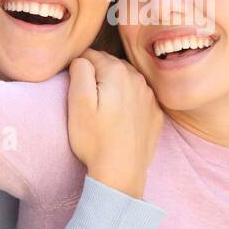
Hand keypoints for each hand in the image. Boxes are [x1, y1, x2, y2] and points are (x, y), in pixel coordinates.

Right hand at [67, 49, 162, 198]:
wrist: (121, 173)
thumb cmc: (95, 140)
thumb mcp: (78, 103)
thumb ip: (80, 71)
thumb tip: (82, 58)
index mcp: (118, 73)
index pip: (91, 55)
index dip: (78, 67)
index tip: (73, 86)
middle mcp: (138, 80)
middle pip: (111, 65)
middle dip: (97, 74)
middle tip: (86, 98)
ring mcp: (150, 97)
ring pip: (126, 80)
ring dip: (113, 87)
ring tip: (102, 108)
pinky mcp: (155, 114)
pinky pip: (138, 97)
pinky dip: (128, 101)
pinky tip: (119, 118)